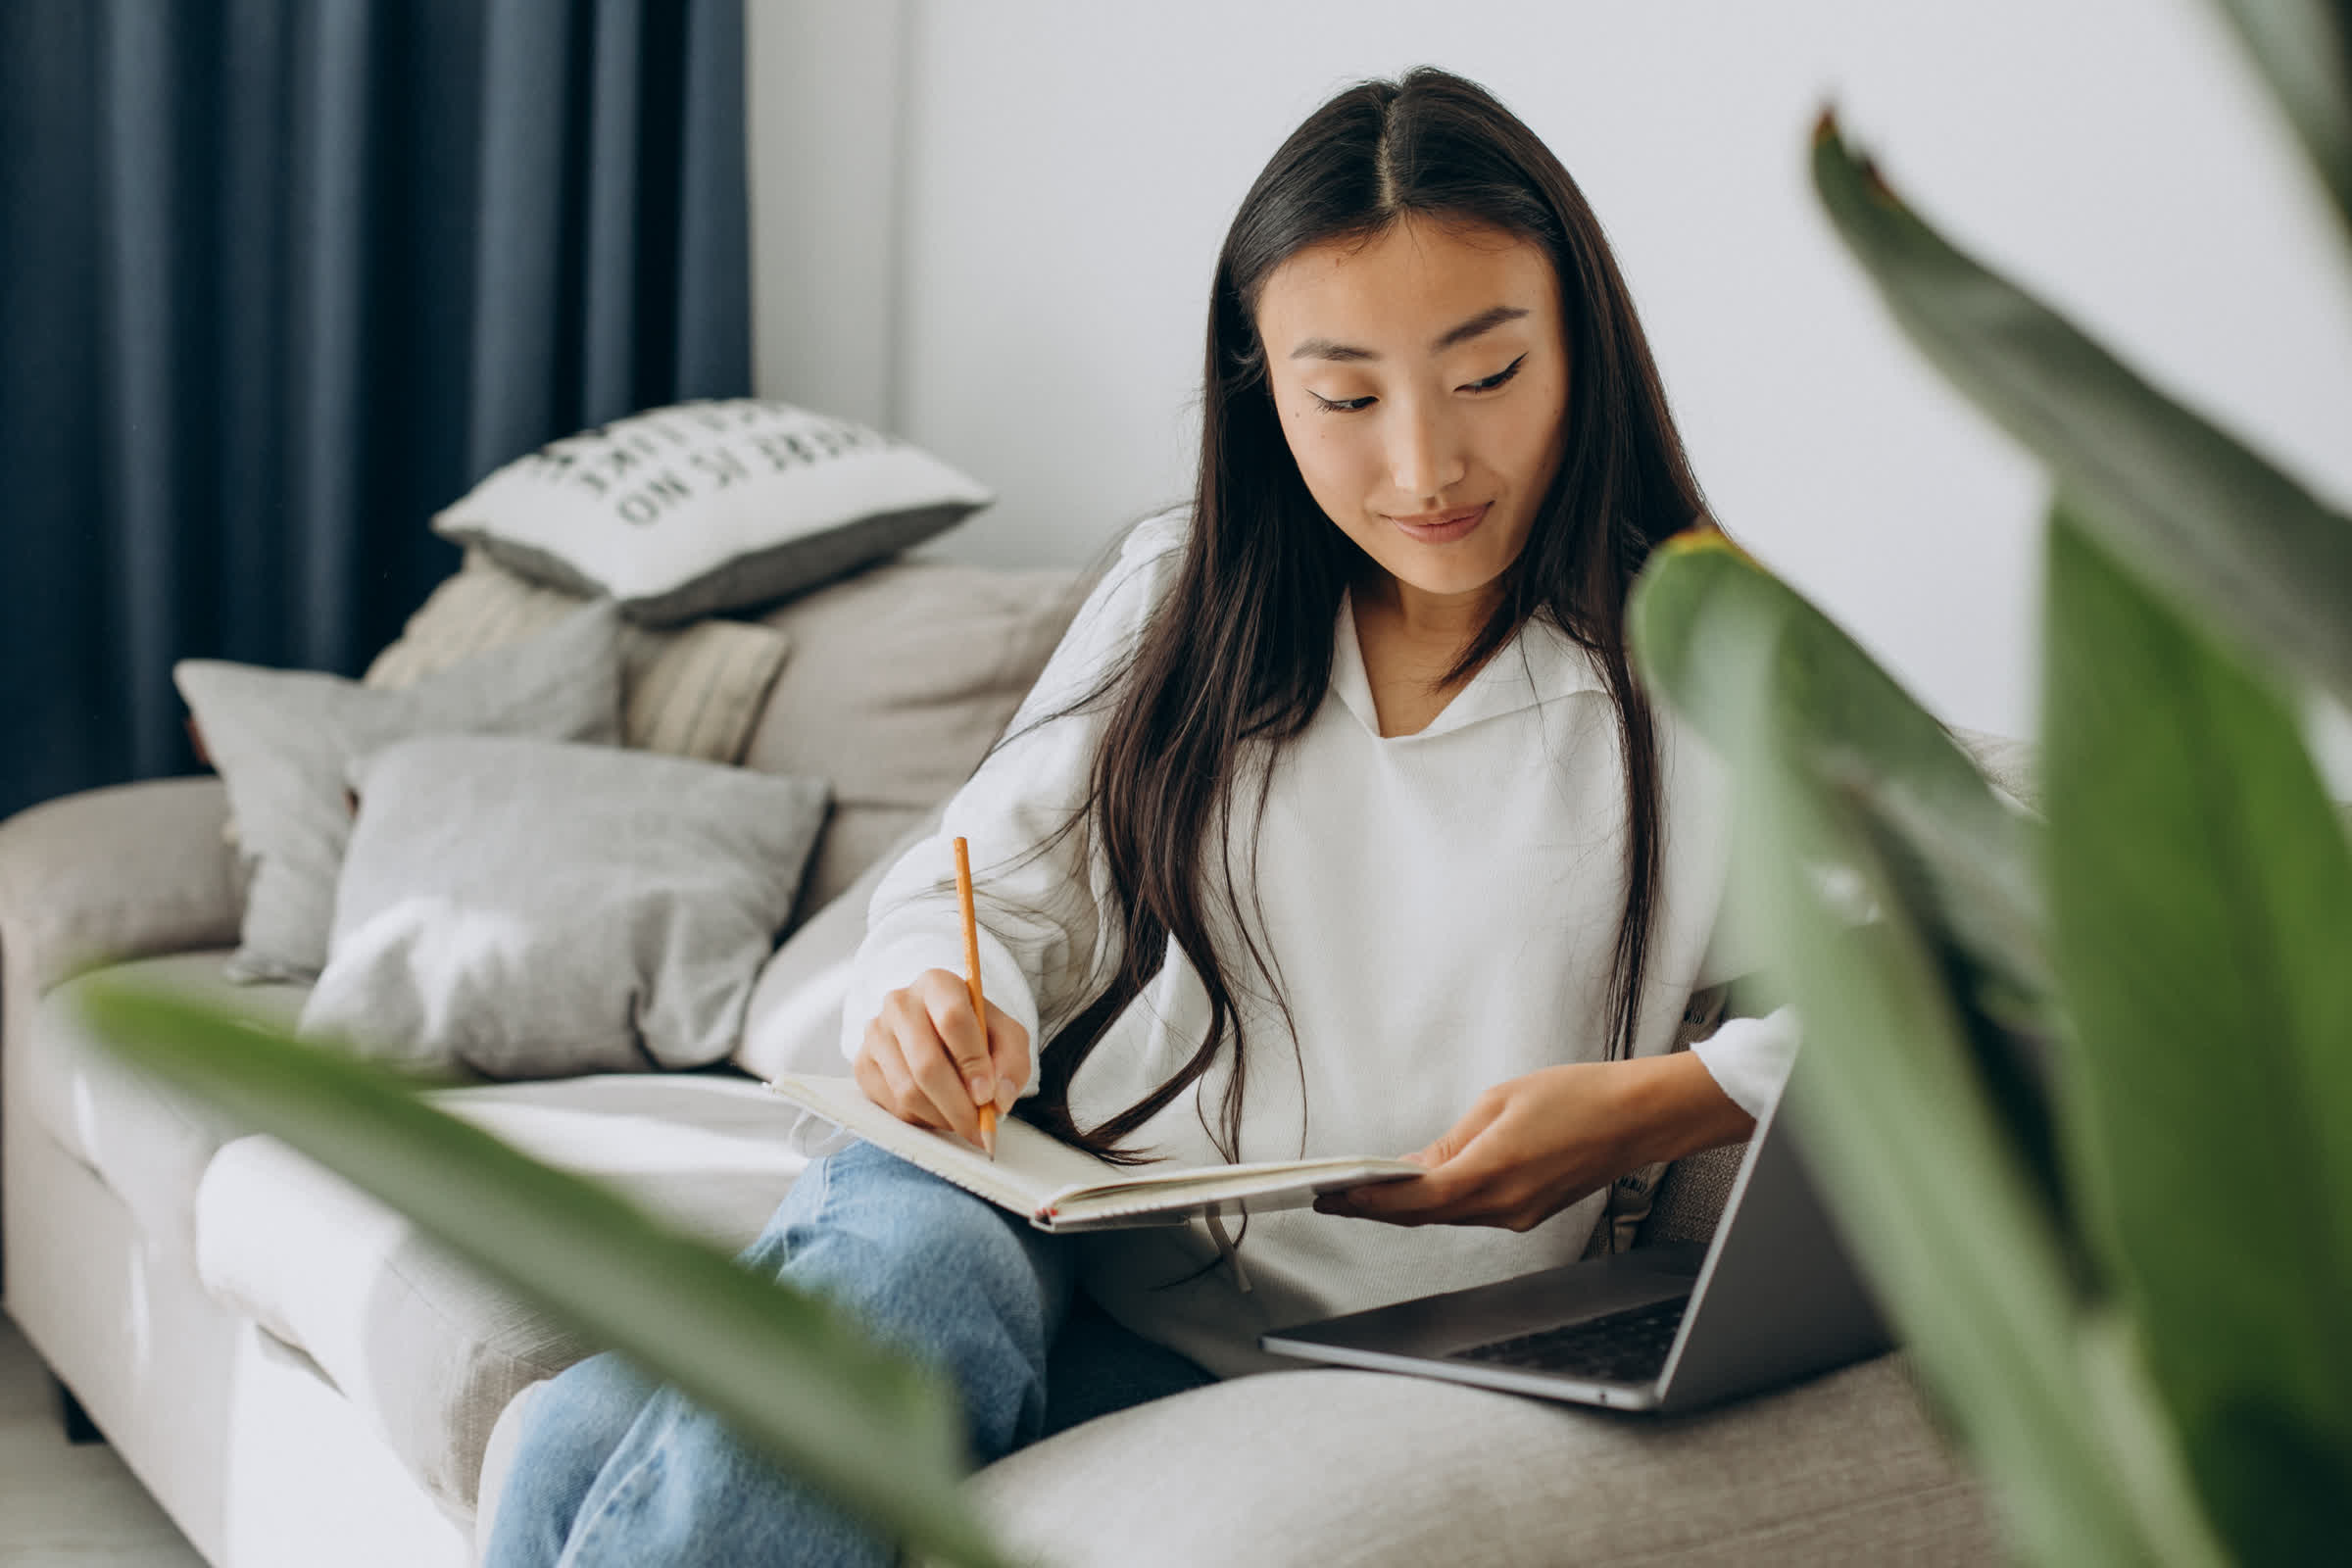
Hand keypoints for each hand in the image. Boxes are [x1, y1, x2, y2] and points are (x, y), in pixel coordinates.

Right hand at [852, 968, 1030, 1150]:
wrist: (937, 1032)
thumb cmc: (975, 1033)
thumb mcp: (1006, 1036)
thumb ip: (1012, 1062)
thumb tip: (998, 1098)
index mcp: (937, 984)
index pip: (952, 1019)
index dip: (972, 1062)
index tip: (988, 1095)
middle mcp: (899, 1003)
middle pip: (926, 1063)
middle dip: (958, 1105)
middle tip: (980, 1128)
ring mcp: (875, 1034)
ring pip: (908, 1090)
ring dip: (943, 1117)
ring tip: (965, 1123)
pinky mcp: (863, 1064)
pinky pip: (893, 1106)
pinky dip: (923, 1120)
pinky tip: (940, 1114)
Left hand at [1314, 1063, 1630, 1231]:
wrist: (1639, 1117)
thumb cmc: (1579, 1098)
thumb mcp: (1499, 1101)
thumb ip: (1451, 1140)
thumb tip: (1413, 1167)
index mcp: (1494, 1172)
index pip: (1415, 1200)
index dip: (1369, 1202)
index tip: (1333, 1197)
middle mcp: (1505, 1206)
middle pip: (1424, 1215)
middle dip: (1375, 1208)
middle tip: (1332, 1198)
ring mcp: (1519, 1216)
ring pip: (1447, 1217)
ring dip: (1406, 1207)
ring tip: (1363, 1192)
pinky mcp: (1529, 1214)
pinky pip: (1473, 1212)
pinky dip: (1441, 1203)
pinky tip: (1420, 1190)